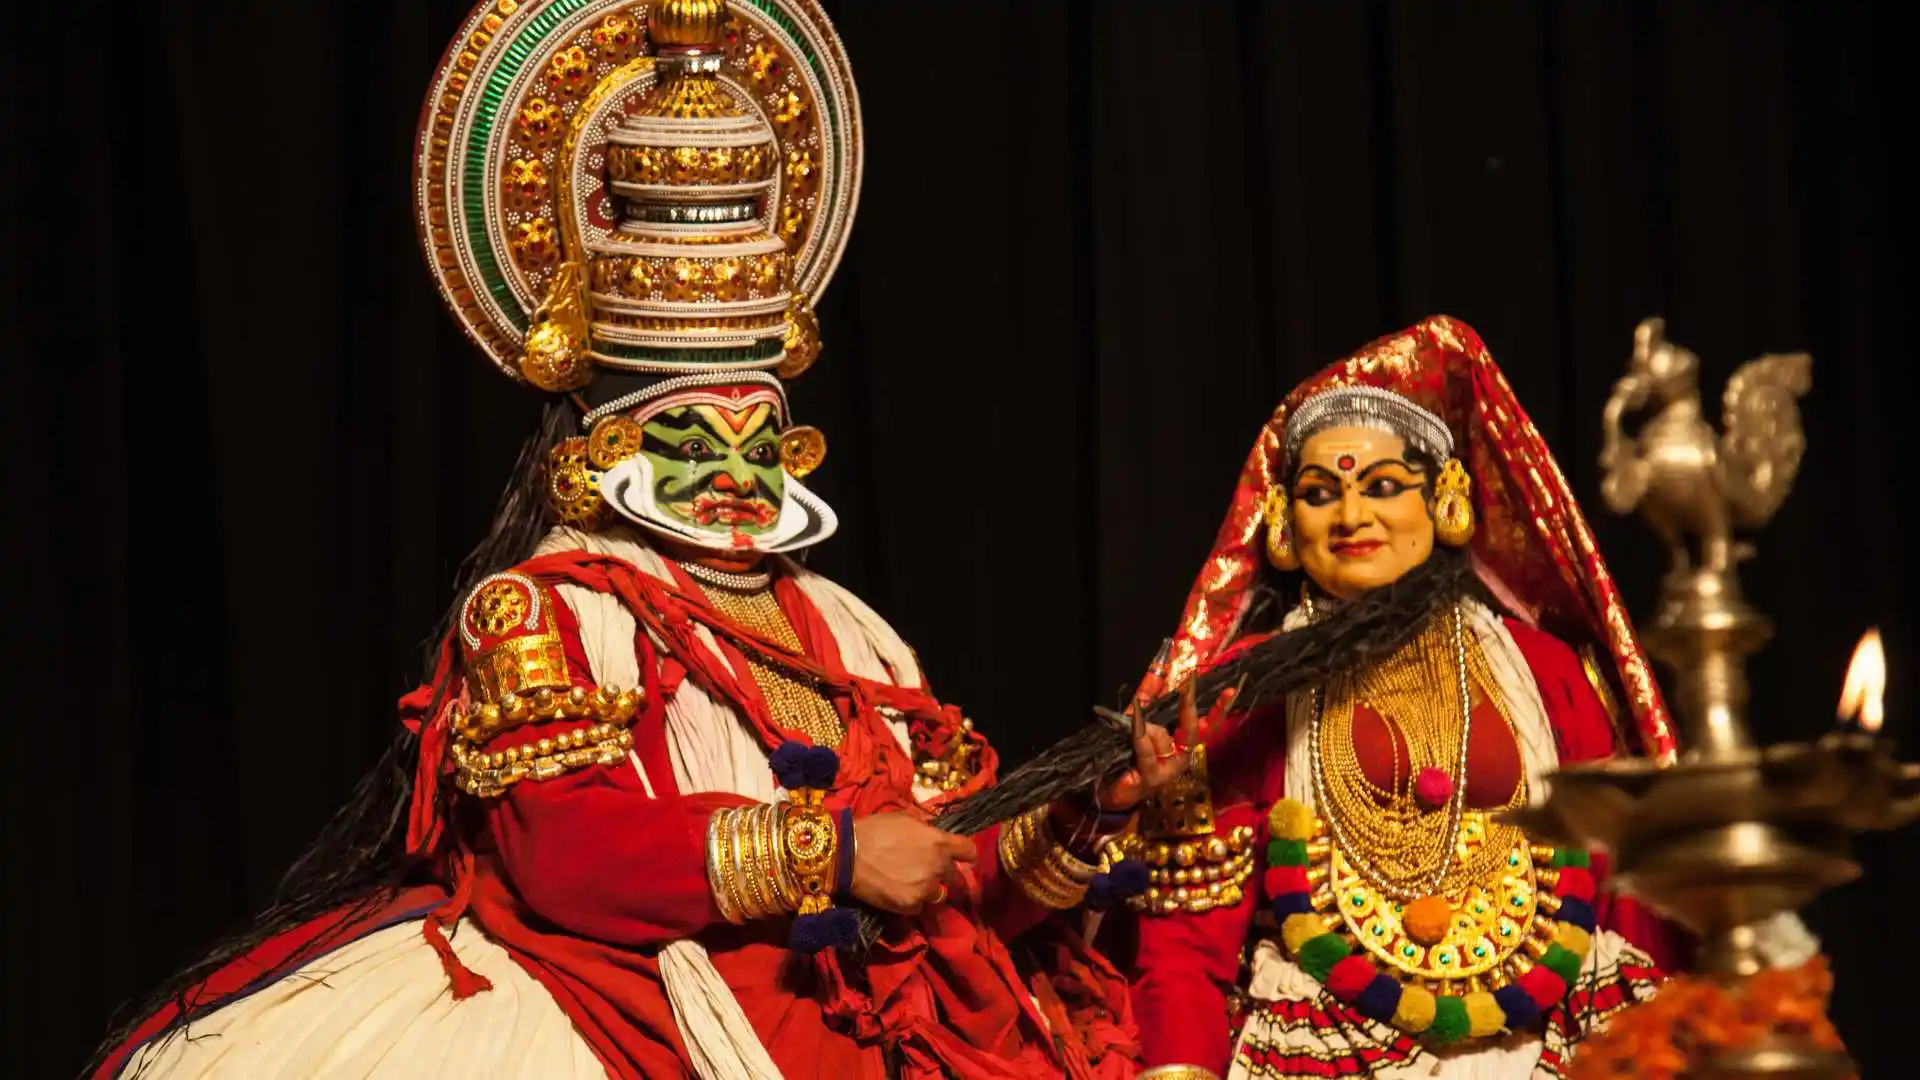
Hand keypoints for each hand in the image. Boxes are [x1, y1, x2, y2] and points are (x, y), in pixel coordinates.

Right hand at [849, 812, 974, 914]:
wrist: (848, 854)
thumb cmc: (874, 830)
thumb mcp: (904, 819)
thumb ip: (925, 830)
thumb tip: (931, 835)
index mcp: (940, 843)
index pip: (969, 851)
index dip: (966, 855)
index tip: (962, 859)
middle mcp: (939, 867)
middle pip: (955, 877)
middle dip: (945, 876)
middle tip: (930, 875)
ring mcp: (926, 889)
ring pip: (939, 896)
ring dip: (930, 892)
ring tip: (913, 887)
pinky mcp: (910, 906)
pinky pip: (919, 908)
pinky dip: (911, 903)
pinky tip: (897, 895)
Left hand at [1096, 680, 1237, 810]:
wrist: (1110, 786)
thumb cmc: (1129, 752)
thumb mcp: (1139, 718)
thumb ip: (1149, 695)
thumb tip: (1160, 669)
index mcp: (1183, 744)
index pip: (1207, 725)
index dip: (1220, 710)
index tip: (1230, 690)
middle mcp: (1182, 757)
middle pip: (1192, 729)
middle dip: (1188, 706)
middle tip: (1186, 687)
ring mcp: (1168, 770)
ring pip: (1162, 735)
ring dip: (1144, 727)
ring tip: (1131, 726)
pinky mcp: (1151, 778)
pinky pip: (1146, 749)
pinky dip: (1139, 735)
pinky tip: (1134, 727)